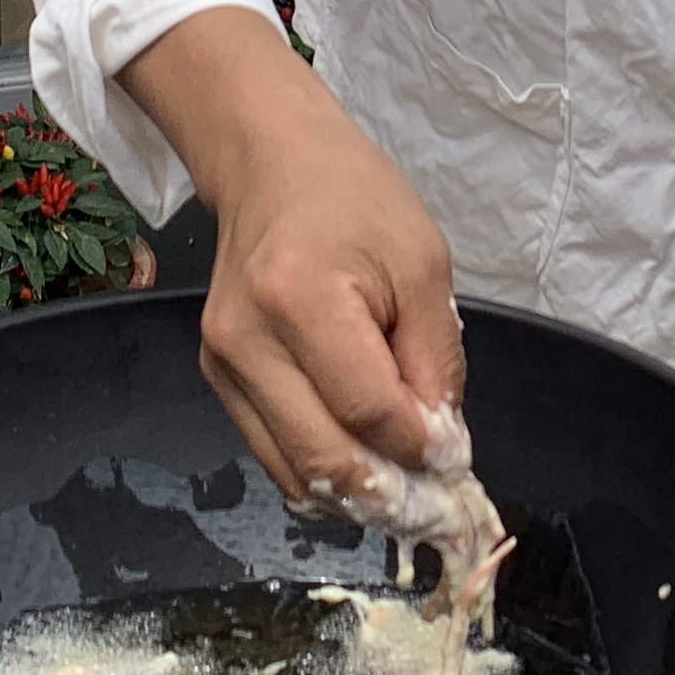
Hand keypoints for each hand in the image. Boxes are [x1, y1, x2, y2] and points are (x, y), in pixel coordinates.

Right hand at [118, 6, 461, 506]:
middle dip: (388, 497)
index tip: (457, 459)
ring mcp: (221, 364)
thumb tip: (441, 449)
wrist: (271, 165)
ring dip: (354, 497)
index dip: (420, 448)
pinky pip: (273, 453)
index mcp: (299, 298)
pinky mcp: (217, 378)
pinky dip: (322, 473)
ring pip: (292, 472)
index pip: (368, 410)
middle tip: (437, 508)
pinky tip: (363, 462)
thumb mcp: (423, 265)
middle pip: (322, 458)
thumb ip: (434, 361)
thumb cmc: (354, 201)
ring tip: (406, 492)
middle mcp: (245, 340)